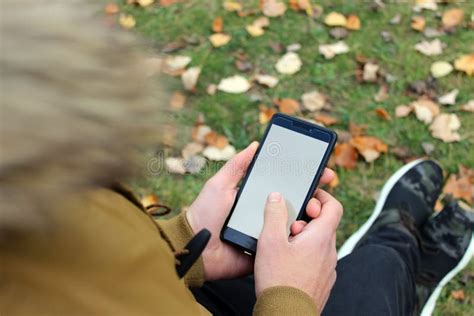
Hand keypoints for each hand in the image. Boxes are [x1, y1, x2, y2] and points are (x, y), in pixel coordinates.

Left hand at [186, 142, 335, 280]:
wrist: (196, 249)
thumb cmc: (205, 214)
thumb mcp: (219, 184)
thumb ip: (236, 166)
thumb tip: (255, 145)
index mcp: (257, 197)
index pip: (285, 185)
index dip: (304, 178)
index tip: (321, 171)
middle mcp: (265, 214)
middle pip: (295, 203)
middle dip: (313, 196)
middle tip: (324, 189)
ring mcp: (268, 232)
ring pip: (295, 224)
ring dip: (308, 217)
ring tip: (316, 210)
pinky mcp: (267, 251)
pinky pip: (286, 245)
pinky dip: (298, 240)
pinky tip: (309, 232)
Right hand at [255, 190, 342, 310]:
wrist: (286, 315)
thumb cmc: (279, 280)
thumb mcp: (270, 241)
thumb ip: (274, 214)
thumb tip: (277, 197)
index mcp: (321, 237)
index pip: (334, 206)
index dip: (322, 196)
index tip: (307, 196)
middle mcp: (330, 252)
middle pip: (324, 224)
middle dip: (306, 219)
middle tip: (288, 225)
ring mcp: (328, 268)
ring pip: (320, 243)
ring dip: (304, 237)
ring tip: (284, 245)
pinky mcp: (322, 281)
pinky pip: (317, 259)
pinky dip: (305, 254)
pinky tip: (287, 262)